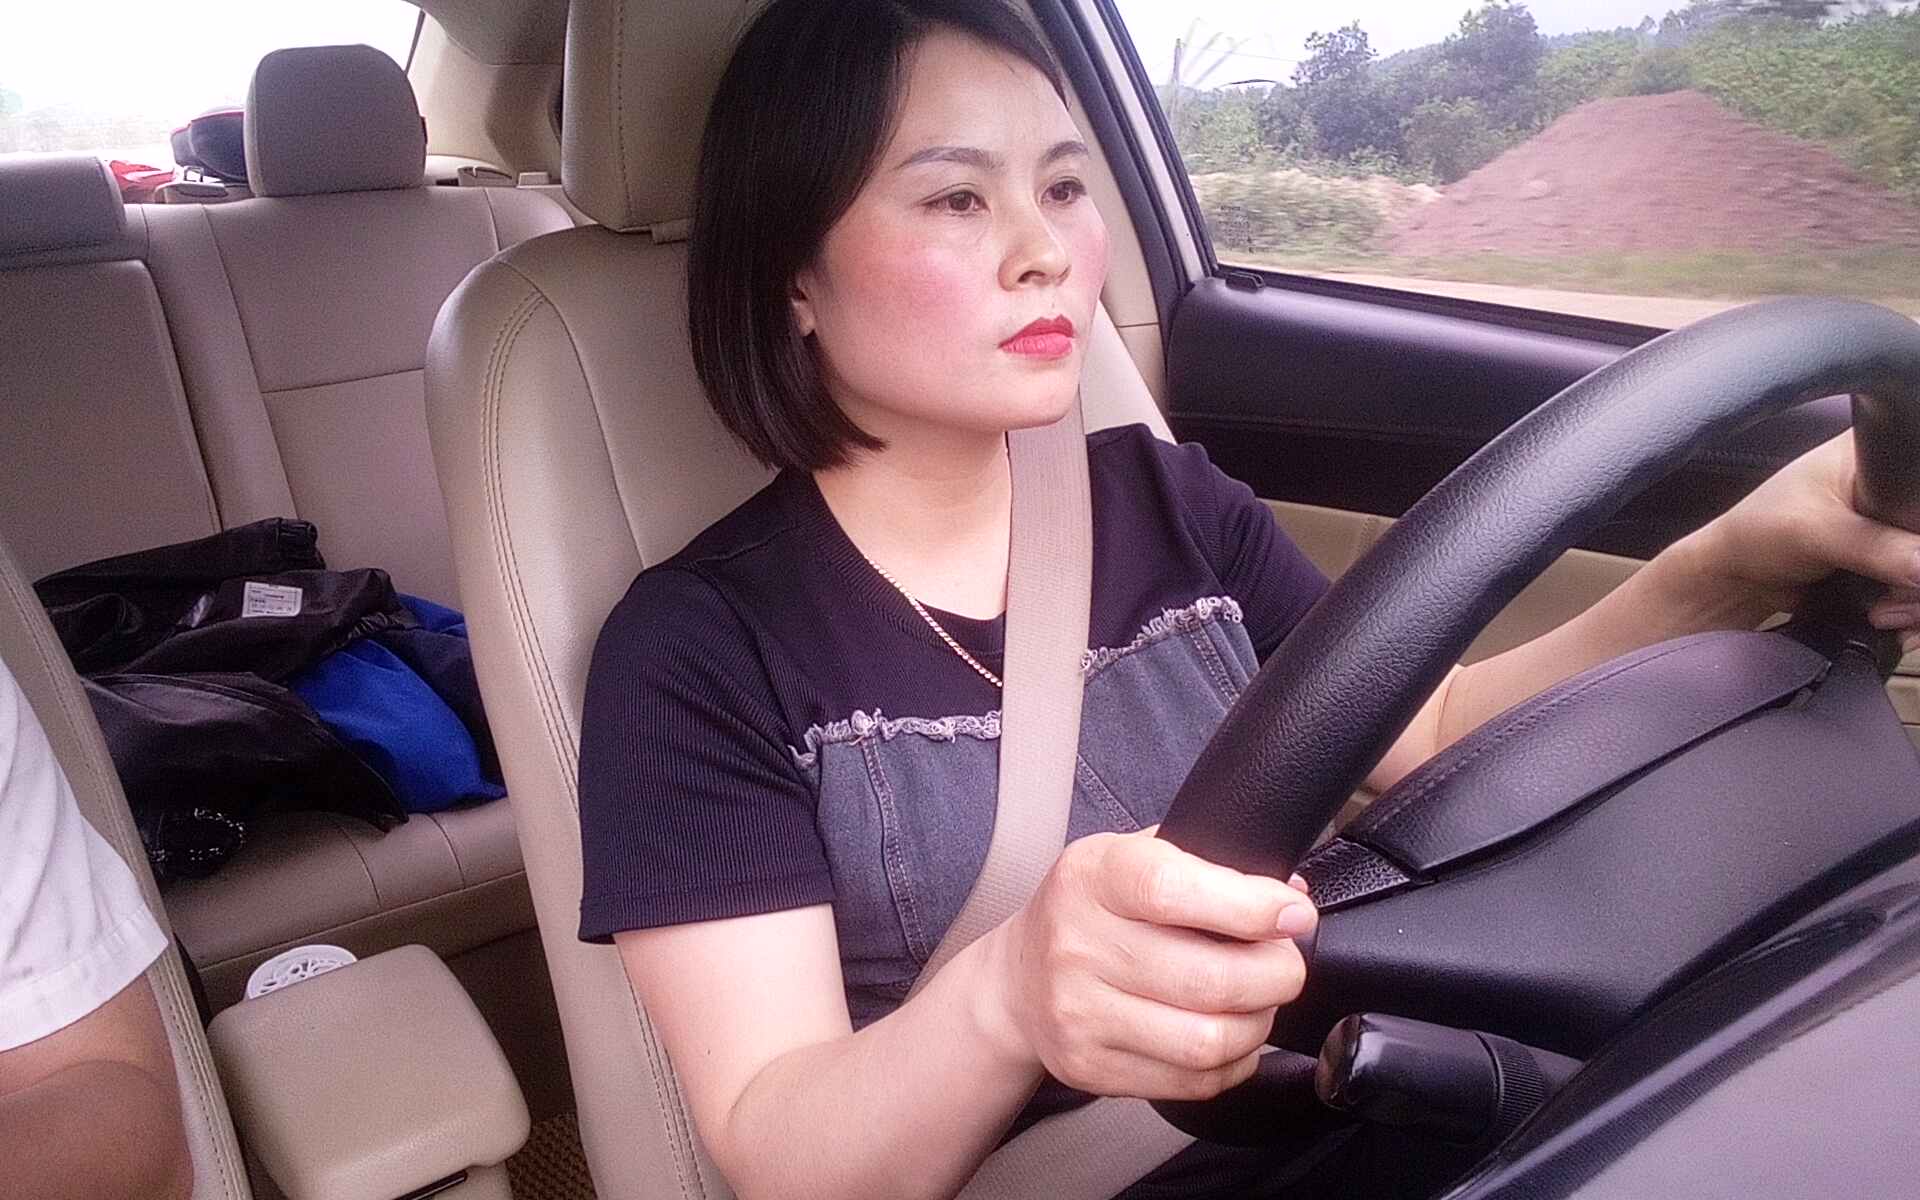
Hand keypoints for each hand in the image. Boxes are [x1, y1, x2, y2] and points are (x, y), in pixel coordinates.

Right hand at [979, 828, 1315, 1101]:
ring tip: (1259, 1002)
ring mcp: (1078, 1013)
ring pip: (1207, 1040)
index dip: (1249, 908)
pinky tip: (1230, 1037)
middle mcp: (1077, 944)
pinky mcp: (1090, 1068)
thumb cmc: (1093, 909)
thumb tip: (1289, 895)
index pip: (1173, 892)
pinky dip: (1233, 1064)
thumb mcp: (1130, 857)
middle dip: (1276, 974)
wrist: (1016, 980)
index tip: (1294, 915)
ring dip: (1258, 1024)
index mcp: (1093, 876)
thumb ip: (1206, 864)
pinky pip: (1191, 1082)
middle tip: (1287, 964)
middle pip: (1207, 979)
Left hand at [1685, 431, 1919, 654]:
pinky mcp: (1889, 562)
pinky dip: (1912, 609)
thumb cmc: (1757, 533)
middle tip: (1890, 599)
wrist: (1737, 579)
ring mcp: (1892, 529)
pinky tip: (1893, 622)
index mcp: (1874, 455)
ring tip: (1882, 613)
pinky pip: (1918, 588)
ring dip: (1916, 602)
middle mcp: (1891, 489)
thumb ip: (1877, 547)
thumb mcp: (1816, 532)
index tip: (1913, 563)